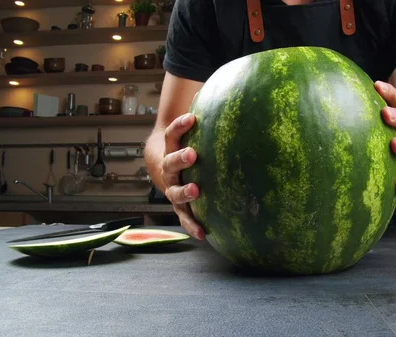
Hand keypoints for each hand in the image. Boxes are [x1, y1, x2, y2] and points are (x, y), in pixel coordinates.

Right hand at [161, 112, 205, 239]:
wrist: (164, 169)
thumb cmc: (186, 146)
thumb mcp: (191, 133)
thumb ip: (207, 119)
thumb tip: (231, 94)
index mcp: (171, 148)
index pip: (172, 134)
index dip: (181, 125)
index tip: (192, 118)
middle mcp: (168, 169)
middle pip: (170, 162)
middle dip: (181, 159)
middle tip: (192, 155)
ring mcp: (172, 189)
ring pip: (174, 192)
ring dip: (185, 191)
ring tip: (196, 191)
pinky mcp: (179, 207)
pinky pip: (184, 217)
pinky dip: (192, 225)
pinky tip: (204, 234)